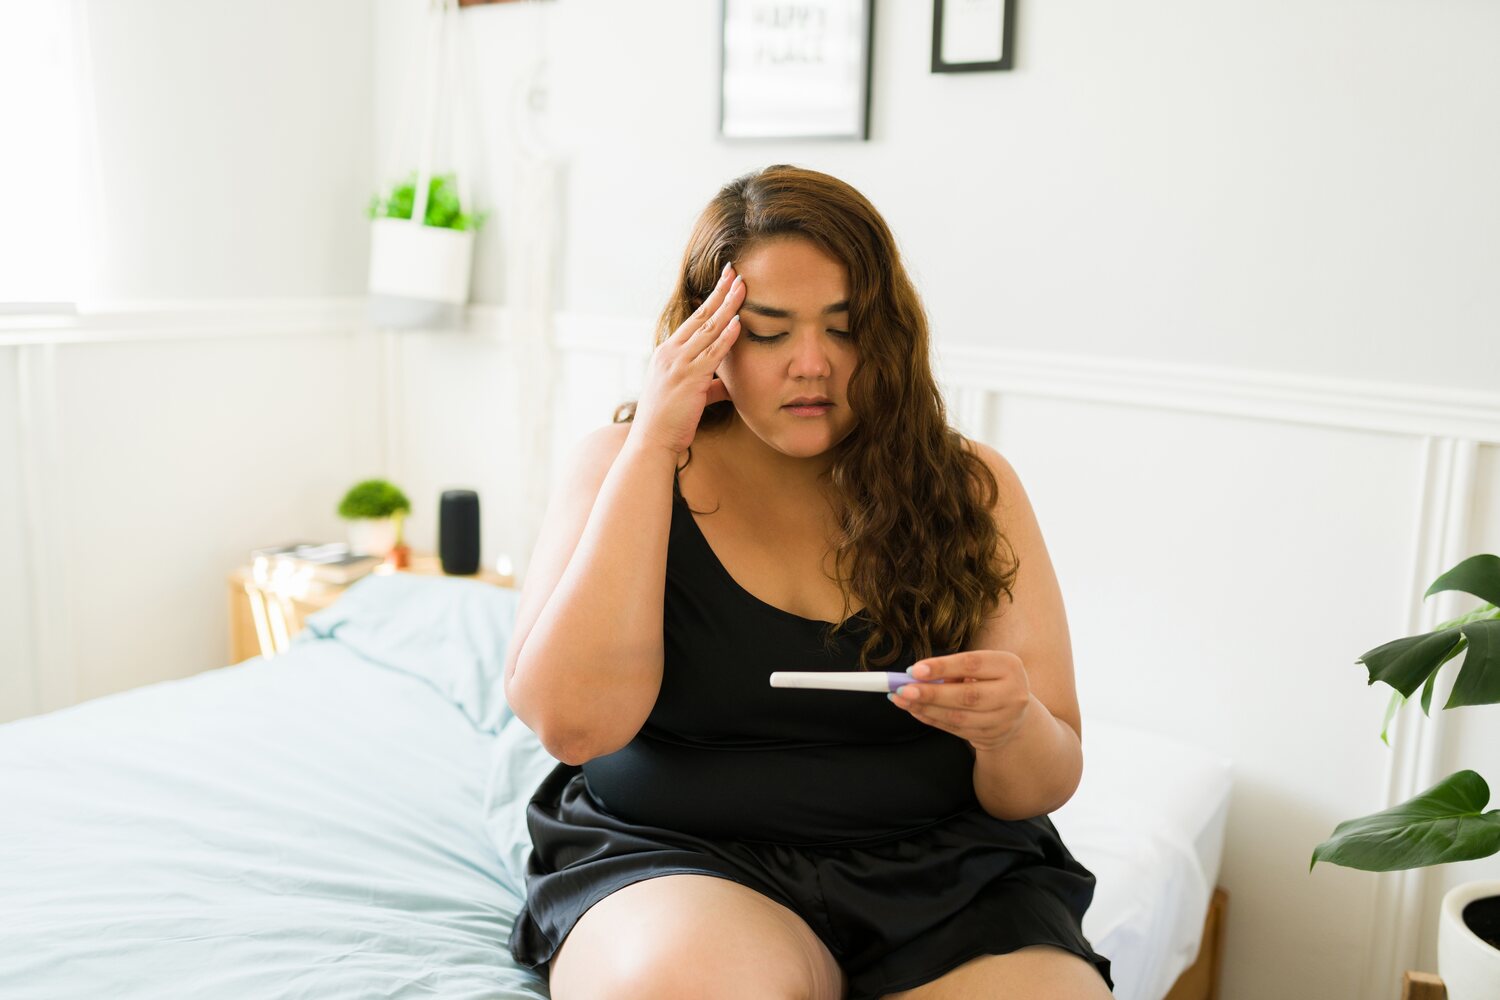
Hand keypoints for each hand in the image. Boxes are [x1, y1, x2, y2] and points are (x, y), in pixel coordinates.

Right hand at [629, 261, 744, 456]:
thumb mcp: (688, 397)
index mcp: (667, 353)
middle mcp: (670, 353)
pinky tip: (739, 321)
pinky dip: (726, 336)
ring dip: (727, 306)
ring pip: (708, 329)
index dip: (711, 299)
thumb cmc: (668, 422)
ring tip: (743, 287)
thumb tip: (727, 385)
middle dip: (720, 292)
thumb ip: (709, 385)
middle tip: (735, 271)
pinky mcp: (689, 379)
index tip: (725, 282)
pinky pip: (712, 353)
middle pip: (700, 315)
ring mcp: (678, 364)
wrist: (651, 442)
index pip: (693, 319)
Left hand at [887, 650, 1030, 752]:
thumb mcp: (981, 667)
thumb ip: (954, 669)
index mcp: (1009, 666)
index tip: (914, 670)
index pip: (972, 664)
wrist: (1015, 711)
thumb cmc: (989, 680)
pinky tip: (915, 710)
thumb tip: (916, 675)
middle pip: (967, 696)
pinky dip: (932, 719)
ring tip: (902, 699)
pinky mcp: (992, 737)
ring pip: (958, 717)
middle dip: (931, 693)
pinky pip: (955, 729)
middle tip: (902, 689)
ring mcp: (1004, 720)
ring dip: (926, 708)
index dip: (942, 667)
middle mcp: (1013, 694)